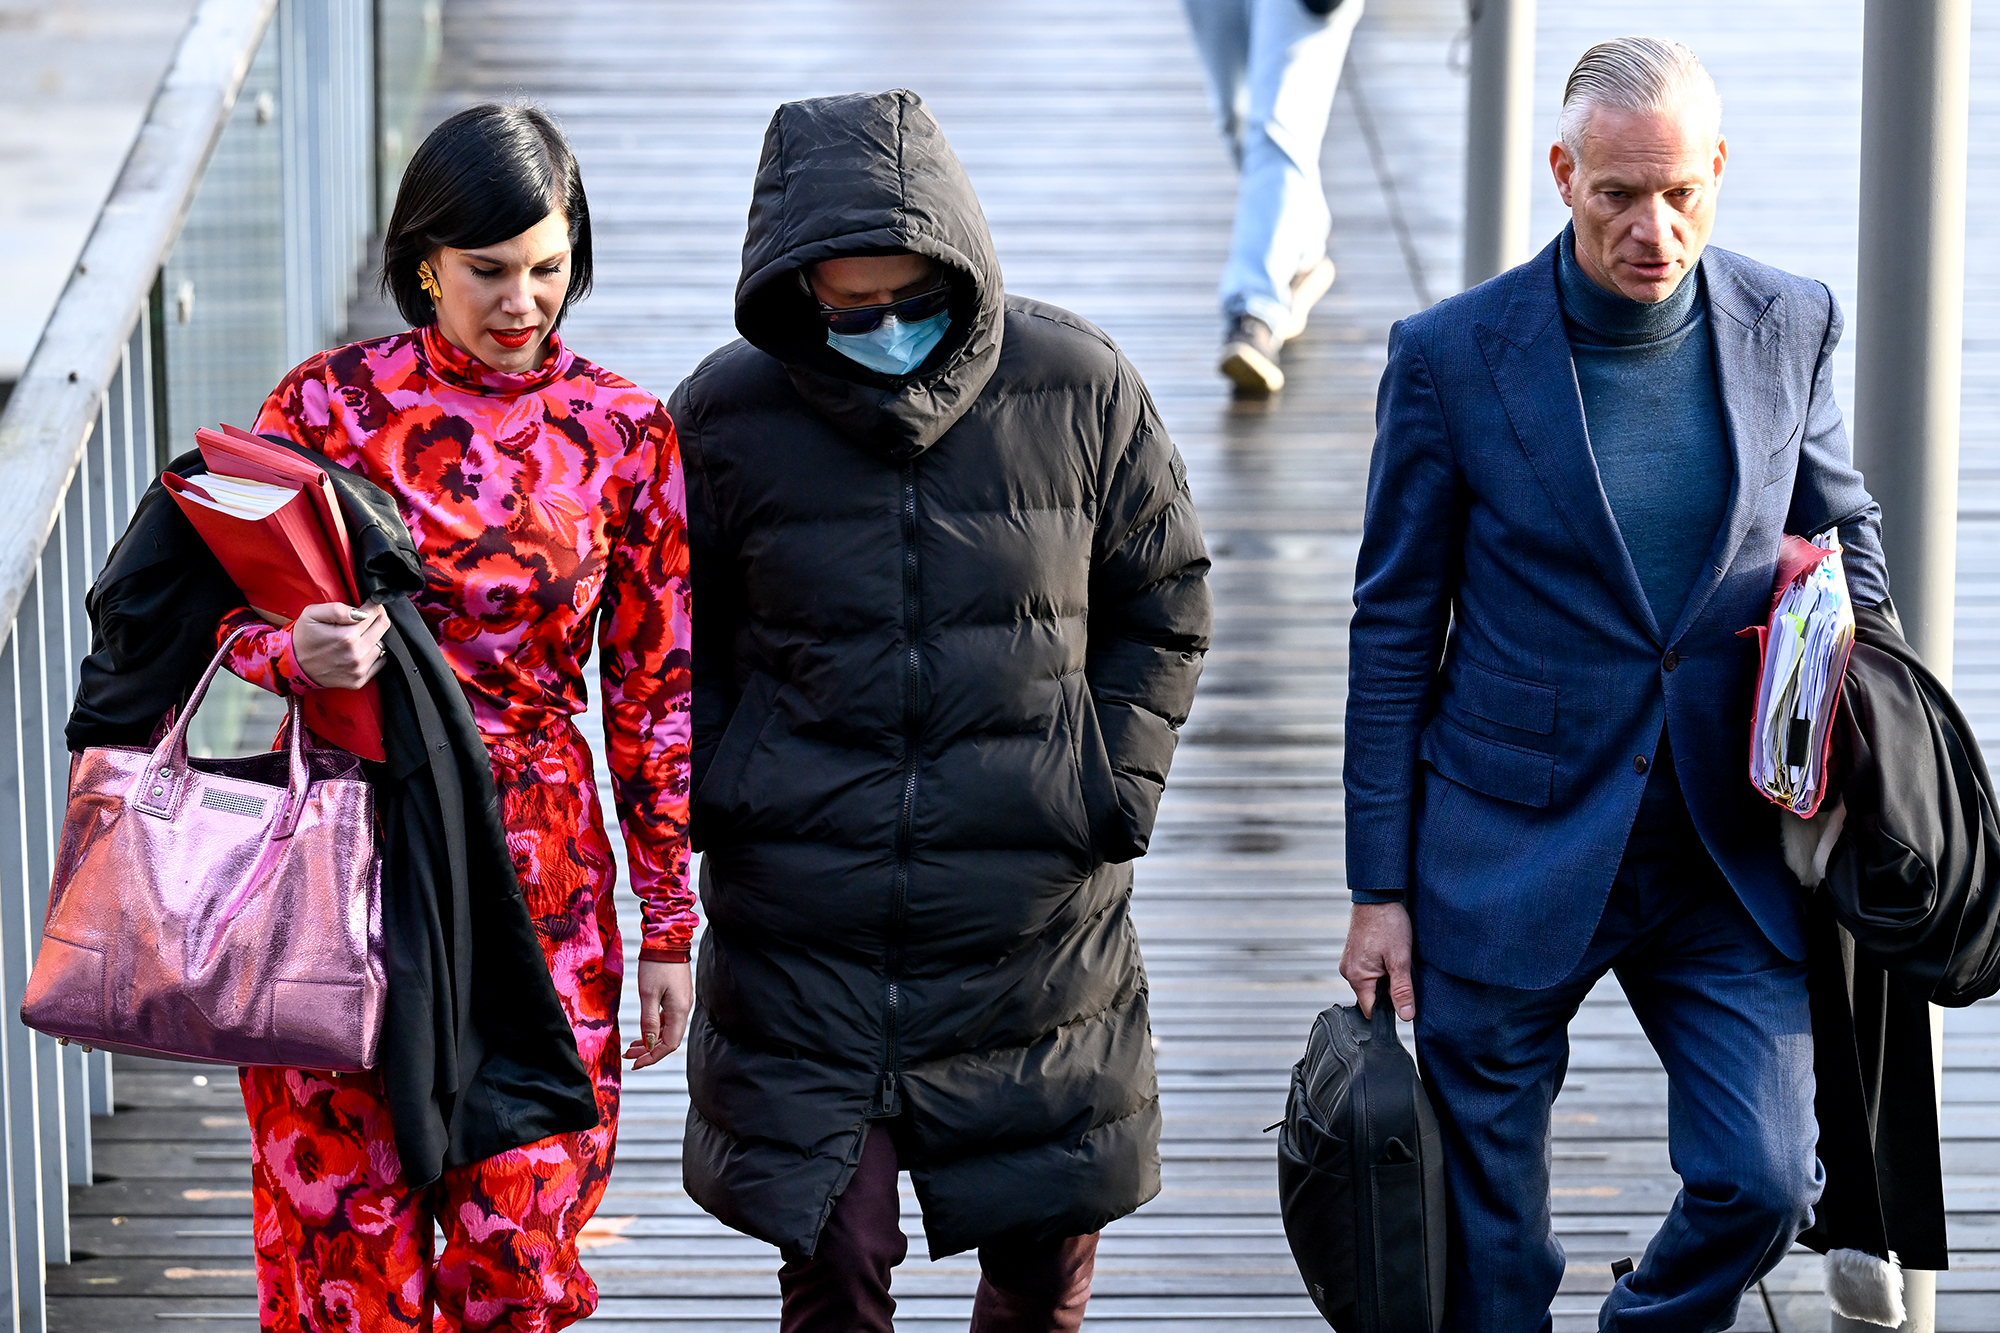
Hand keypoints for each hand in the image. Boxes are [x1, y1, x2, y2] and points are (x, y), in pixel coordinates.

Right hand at [292, 603, 388, 689]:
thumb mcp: (312, 614)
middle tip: (366, 617)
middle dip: (377, 618)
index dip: (374, 605)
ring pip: (382, 645)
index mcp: (346, 636)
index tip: (370, 604)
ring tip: (357, 637)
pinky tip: (358, 650)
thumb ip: (337, 609)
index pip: (375, 613)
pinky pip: (379, 662)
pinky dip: (373, 654)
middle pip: (383, 627)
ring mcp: (358, 669)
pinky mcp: (359, 680)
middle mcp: (356, 654)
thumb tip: (360, 612)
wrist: (294, 665)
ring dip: (374, 638)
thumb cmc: (303, 638)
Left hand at [624, 960, 692, 1069]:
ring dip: (651, 1040)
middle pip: (669, 1039)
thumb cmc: (657, 964)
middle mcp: (684, 1009)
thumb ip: (649, 1020)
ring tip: (632, 1046)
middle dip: (649, 1051)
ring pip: (668, 1030)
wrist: (667, 939)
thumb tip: (649, 1044)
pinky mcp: (678, 996)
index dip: (653, 1057)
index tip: (635, 1063)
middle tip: (629, 1056)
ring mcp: (682, 1002)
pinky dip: (655, 1028)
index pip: (669, 1044)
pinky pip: (668, 1019)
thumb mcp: (648, 994)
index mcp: (679, 1010)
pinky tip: (644, 1029)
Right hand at [1341, 901, 1415, 1021]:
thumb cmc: (1388, 923)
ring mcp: (1350, 962)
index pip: (1371, 1010)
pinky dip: (1381, 968)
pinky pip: (1368, 971)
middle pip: (1371, 997)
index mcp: (1356, 977)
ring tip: (1396, 960)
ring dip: (1386, 978)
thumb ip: (1402, 990)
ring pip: (1371, 984)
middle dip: (1388, 992)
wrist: (1378, 896)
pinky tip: (1390, 954)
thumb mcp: (1400, 960)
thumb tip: (1406, 1016)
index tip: (1403, 998)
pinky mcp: (1355, 954)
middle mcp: (1348, 971)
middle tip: (1401, 971)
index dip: (1389, 1010)